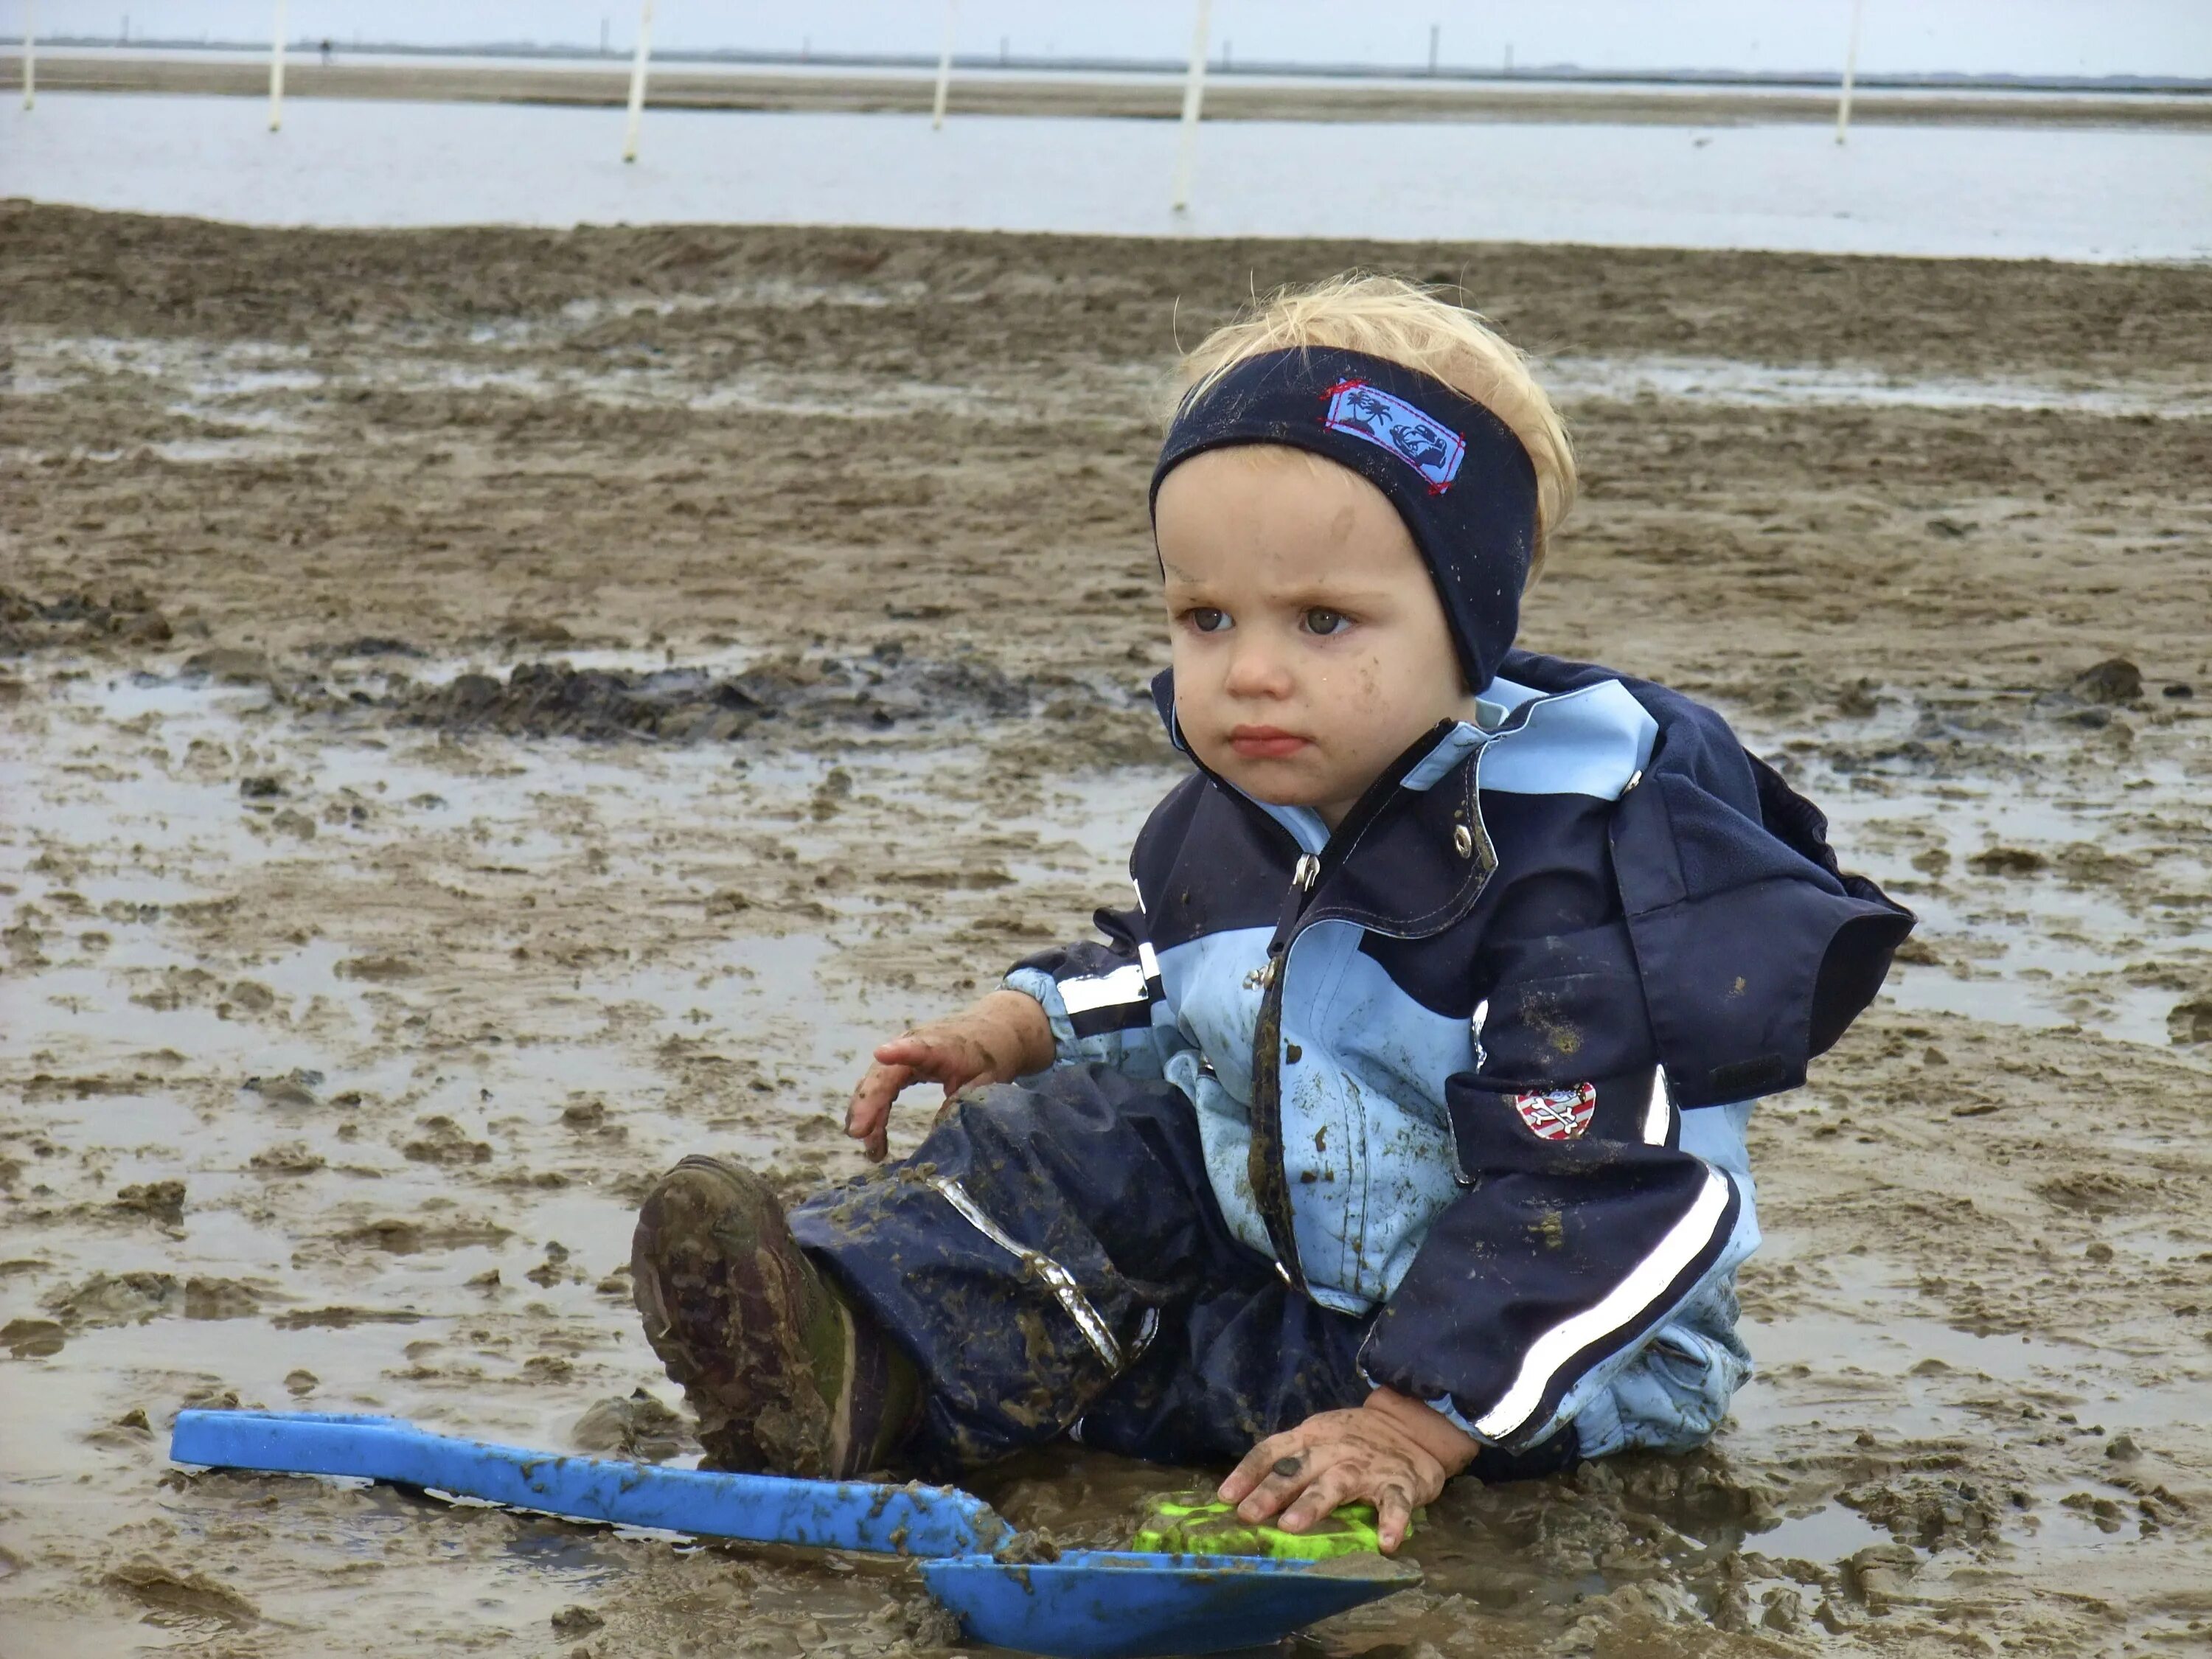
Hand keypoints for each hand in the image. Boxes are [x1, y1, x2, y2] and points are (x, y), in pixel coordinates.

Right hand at [844, 991, 1053, 1161]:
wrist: (992, 1030)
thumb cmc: (990, 1055)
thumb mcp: (986, 1080)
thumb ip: (963, 1100)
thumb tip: (939, 1129)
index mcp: (941, 1046)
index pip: (918, 1047)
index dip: (900, 1051)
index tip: (882, 1053)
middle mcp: (914, 1045)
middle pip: (884, 1073)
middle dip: (868, 1102)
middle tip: (858, 1133)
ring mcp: (902, 1055)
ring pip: (875, 1084)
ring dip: (868, 1116)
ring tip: (871, 1151)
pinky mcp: (900, 1067)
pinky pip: (881, 1091)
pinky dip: (876, 1116)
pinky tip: (875, 1142)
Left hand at [1217, 1387, 1479, 1553]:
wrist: (1413, 1426)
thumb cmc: (1355, 1438)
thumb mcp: (1320, 1438)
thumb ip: (1292, 1460)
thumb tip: (1247, 1496)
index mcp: (1311, 1436)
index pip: (1273, 1450)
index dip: (1247, 1472)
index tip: (1224, 1497)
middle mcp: (1334, 1448)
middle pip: (1298, 1468)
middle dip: (1271, 1491)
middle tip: (1248, 1515)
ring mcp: (1367, 1465)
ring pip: (1336, 1483)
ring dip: (1312, 1504)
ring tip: (1291, 1527)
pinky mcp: (1400, 1482)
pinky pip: (1396, 1503)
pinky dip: (1392, 1522)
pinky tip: (1386, 1544)